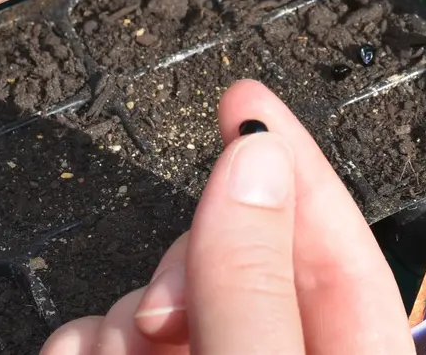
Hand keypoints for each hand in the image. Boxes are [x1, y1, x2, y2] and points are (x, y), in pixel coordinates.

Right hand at [41, 80, 413, 354]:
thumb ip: (253, 285)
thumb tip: (253, 157)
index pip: (339, 254)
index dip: (297, 169)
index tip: (244, 97)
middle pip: (237, 267)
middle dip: (186, 265)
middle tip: (154, 317)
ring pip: (165, 307)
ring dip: (123, 315)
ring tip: (109, 354)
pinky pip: (109, 344)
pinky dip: (86, 345)